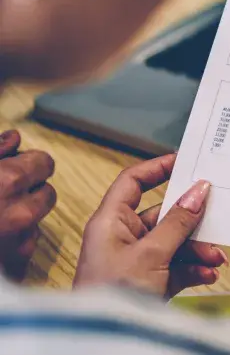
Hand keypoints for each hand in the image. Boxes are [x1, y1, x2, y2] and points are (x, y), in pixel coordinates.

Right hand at [0, 129, 55, 280]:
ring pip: (35, 221)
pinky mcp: (16, 267)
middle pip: (47, 193)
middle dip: (28, 192)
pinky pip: (24, 247)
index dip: (28, 164)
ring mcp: (19, 242)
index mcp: (8, 181)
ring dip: (20, 218)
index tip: (16, 168)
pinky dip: (11, 243)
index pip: (45, 163)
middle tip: (1, 195)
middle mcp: (21, 212)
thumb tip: (14, 139)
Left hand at [76, 154, 225, 297]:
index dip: (158, 168)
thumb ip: (178, 221)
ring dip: (198, 249)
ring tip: (216, 258)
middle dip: (192, 222)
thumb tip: (199, 191)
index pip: (132, 182)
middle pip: (163, 215)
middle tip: (216, 218)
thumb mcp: (152, 253)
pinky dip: (193, 269)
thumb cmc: (112, 293)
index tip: (187, 161)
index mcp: (111, 222)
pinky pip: (176, 266)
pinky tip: (208, 274)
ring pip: (174, 243)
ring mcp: (135, 261)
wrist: (105, 340)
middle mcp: (122, 237)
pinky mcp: (147, 282)